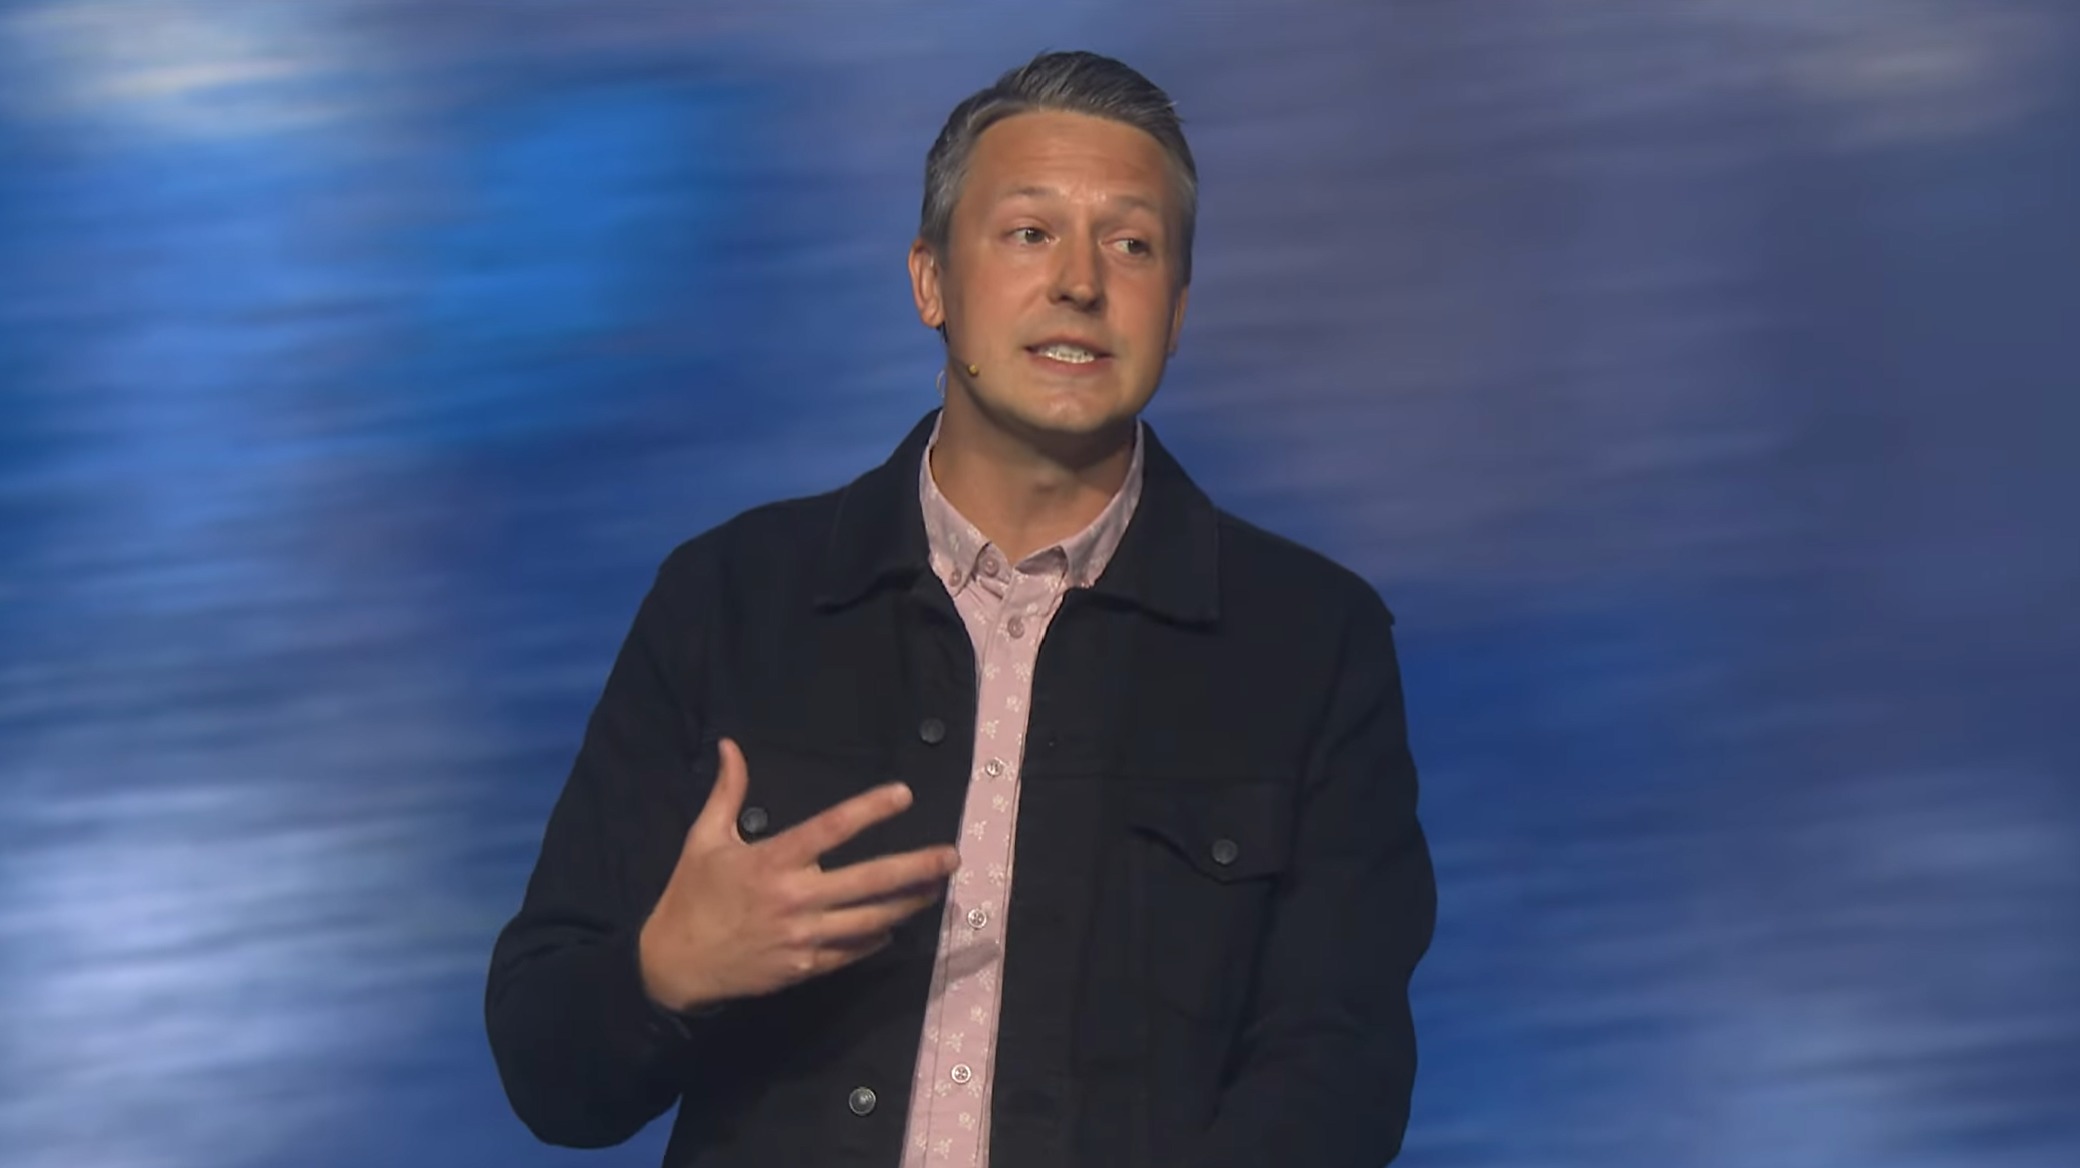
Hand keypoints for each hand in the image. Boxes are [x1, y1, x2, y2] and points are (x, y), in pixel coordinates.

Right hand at [637, 737, 959, 1012]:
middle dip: (915, 869)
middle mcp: (794, 898)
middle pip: (868, 881)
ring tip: (937, 889)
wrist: (673, 965)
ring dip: (907, 904)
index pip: (830, 828)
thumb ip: (726, 792)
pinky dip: (875, 939)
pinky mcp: (804, 967)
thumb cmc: (691, 895)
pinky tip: (894, 926)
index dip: (869, 809)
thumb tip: (730, 746)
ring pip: (869, 920)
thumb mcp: (704, 839)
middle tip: (951, 857)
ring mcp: (802, 937)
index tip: (904, 794)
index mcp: (771, 860)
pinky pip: (851, 952)